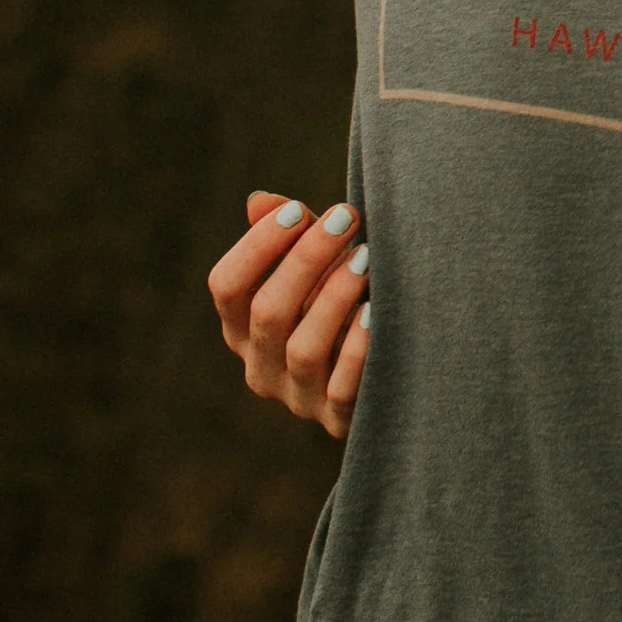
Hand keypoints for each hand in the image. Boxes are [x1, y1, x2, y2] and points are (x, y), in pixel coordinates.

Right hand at [207, 190, 370, 440]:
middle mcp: (261, 366)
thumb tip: (261, 201)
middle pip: (267, 312)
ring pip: (302, 348)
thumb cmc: (348, 301)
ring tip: (366, 257)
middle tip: (345, 217)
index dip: (257, 246)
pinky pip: (341, 388)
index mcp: (243, 328)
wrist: (395, 370)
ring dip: (333, 297)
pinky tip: (376, 312)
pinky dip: (357, 349)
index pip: (227, 287)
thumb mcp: (318, 269)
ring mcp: (298, 398)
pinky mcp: (337, 420)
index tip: (297, 209)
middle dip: (305, 259)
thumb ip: (292, 236)